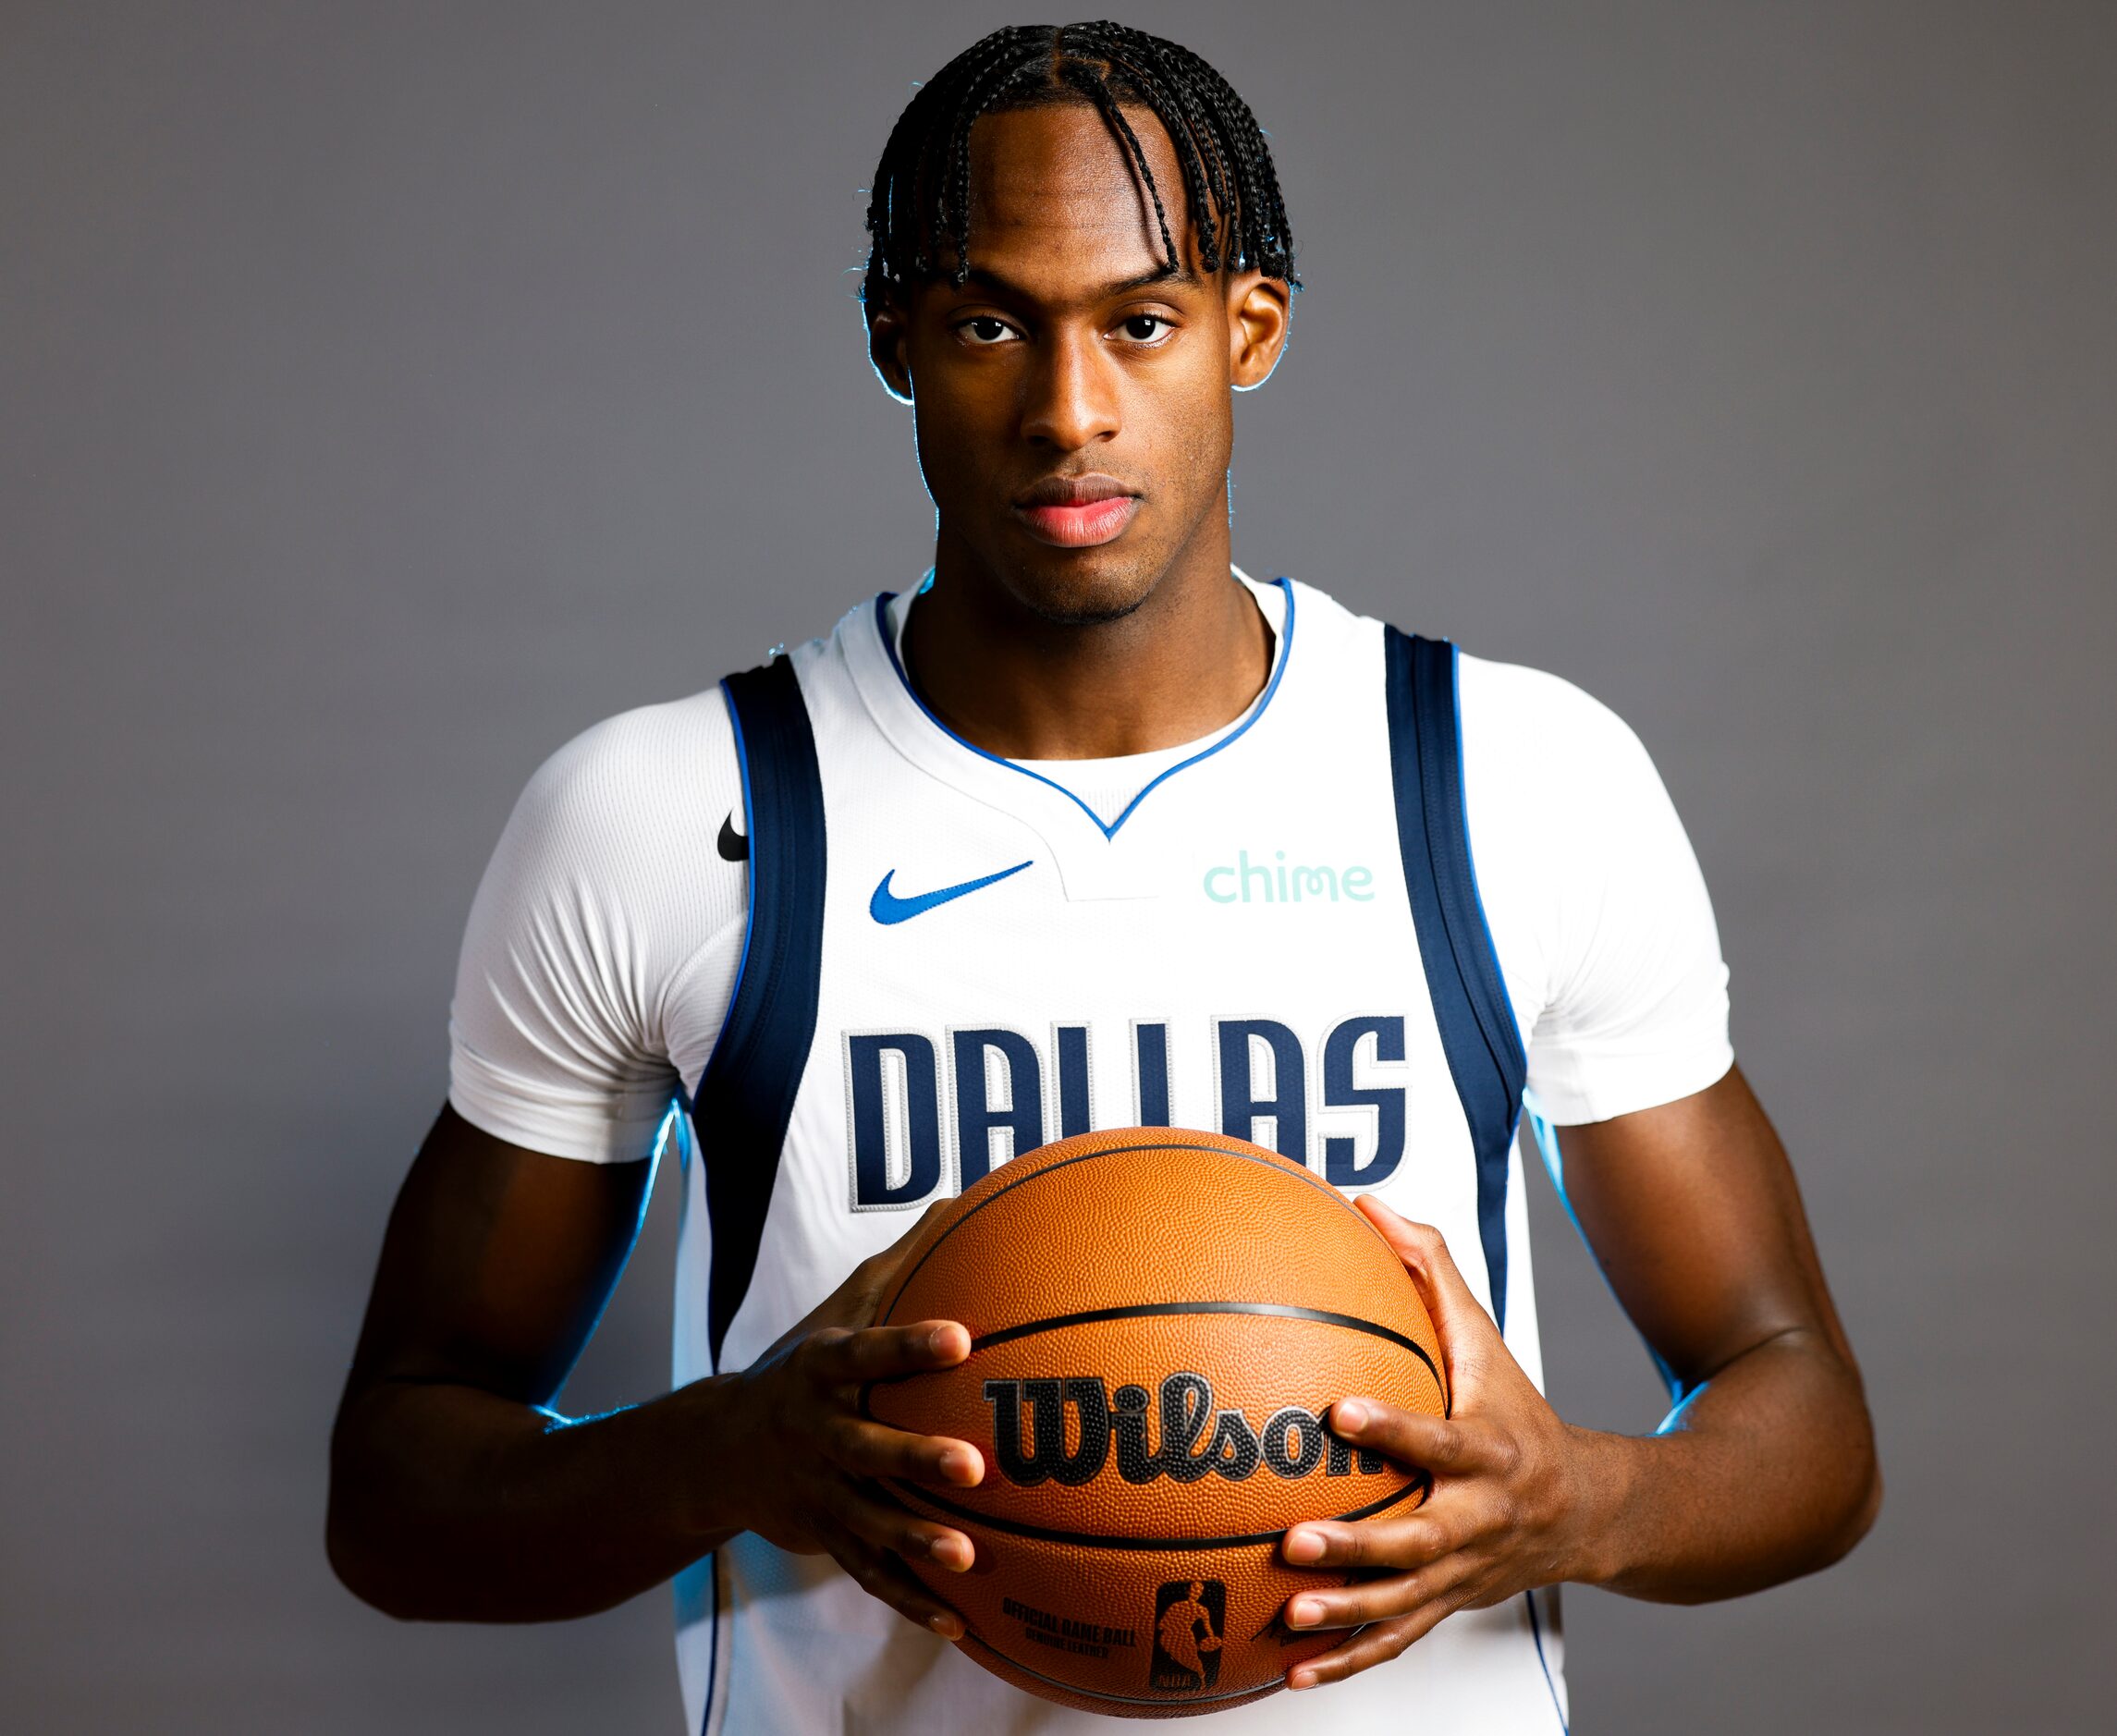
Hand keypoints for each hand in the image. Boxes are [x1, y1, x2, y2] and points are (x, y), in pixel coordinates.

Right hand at [715, 1210, 985, 1638]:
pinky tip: (960, 1620)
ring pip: (868, 1521)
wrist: (720, 1447)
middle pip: (865, 1447)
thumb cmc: (808, 1364)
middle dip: (915, 1458)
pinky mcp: (825, 1537)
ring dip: (916, 1541)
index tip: (962, 1338)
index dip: (908, 1345)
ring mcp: (817, 1491)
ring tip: (969, 1557)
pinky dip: (910, 1599)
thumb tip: (967, 1200)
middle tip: (973, 1464)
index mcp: (820, 1370)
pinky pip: (869, 1573)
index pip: (864, 1352)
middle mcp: (815, 1433)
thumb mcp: (841, 1308)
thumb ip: (904, 1262)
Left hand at [1276, 1197, 1612, 1689]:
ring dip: (1346, 1613)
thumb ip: (1428, 1271)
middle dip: (1360, 1544)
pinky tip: (1295, 1670)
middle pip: (1420, 1538)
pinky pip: (1397, 1640)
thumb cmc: (1516, 1409)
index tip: (1337, 1413)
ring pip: (1405, 1602)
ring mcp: (1463, 1570)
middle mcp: (1478, 1518)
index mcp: (1488, 1450)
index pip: (1439, 1440)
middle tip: (1295, 1537)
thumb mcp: (1484, 1339)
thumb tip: (1365, 1204)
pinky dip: (1349, 1660)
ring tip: (1288, 1613)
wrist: (1589, 1509)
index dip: (1393, 1429)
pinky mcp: (1449, 1604)